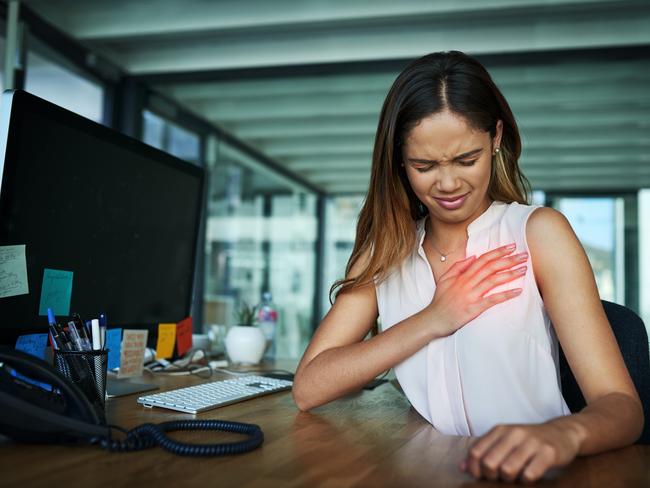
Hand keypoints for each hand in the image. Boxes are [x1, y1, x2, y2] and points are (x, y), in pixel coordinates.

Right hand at [427, 243, 528, 336]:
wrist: (434, 319)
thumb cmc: (440, 300)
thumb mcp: (445, 279)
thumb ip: (458, 266)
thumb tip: (473, 256)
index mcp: (462, 275)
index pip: (483, 259)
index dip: (498, 252)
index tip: (511, 247)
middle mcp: (467, 283)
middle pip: (491, 267)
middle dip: (509, 260)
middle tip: (524, 255)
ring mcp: (471, 295)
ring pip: (493, 280)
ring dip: (510, 274)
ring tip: (524, 270)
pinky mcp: (474, 308)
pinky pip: (492, 300)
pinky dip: (506, 295)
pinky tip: (518, 291)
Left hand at [460, 422, 581, 482]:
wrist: (562, 433)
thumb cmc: (528, 441)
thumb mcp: (504, 441)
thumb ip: (484, 451)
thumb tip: (462, 467)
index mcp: (499, 430)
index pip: (476, 452)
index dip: (474, 469)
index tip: (481, 477)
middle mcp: (514, 433)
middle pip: (489, 463)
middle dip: (492, 476)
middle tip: (500, 478)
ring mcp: (531, 442)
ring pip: (508, 469)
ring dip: (509, 480)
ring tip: (515, 477)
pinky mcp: (548, 453)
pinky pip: (529, 474)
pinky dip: (526, 481)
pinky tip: (529, 476)